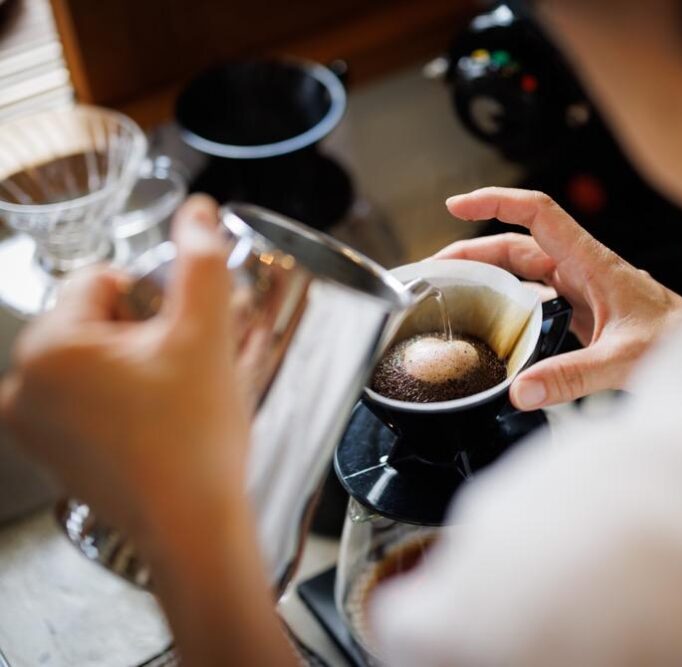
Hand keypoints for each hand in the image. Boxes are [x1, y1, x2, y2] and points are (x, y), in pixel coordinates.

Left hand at [0, 195, 250, 549]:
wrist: (194, 526)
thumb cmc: (195, 436)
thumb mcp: (207, 335)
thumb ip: (201, 261)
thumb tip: (196, 209)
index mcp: (48, 346)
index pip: (102, 281)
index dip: (154, 301)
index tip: (180, 340)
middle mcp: (20, 384)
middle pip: (92, 320)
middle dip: (141, 334)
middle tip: (180, 373)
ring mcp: (29, 424)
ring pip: (90, 359)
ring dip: (131, 365)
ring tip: (169, 401)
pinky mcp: (47, 453)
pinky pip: (81, 397)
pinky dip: (117, 399)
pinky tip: (153, 425)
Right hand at [436, 187, 681, 409]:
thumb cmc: (679, 342)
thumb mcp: (623, 361)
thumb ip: (571, 378)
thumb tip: (521, 391)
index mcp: (592, 263)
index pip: (538, 214)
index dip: (496, 202)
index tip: (458, 204)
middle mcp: (584, 269)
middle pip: (518, 245)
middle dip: (474, 250)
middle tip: (435, 269)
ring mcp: (583, 289)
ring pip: (526, 270)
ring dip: (490, 275)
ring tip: (454, 291)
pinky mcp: (585, 310)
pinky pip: (538, 296)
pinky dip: (511, 301)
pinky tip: (495, 320)